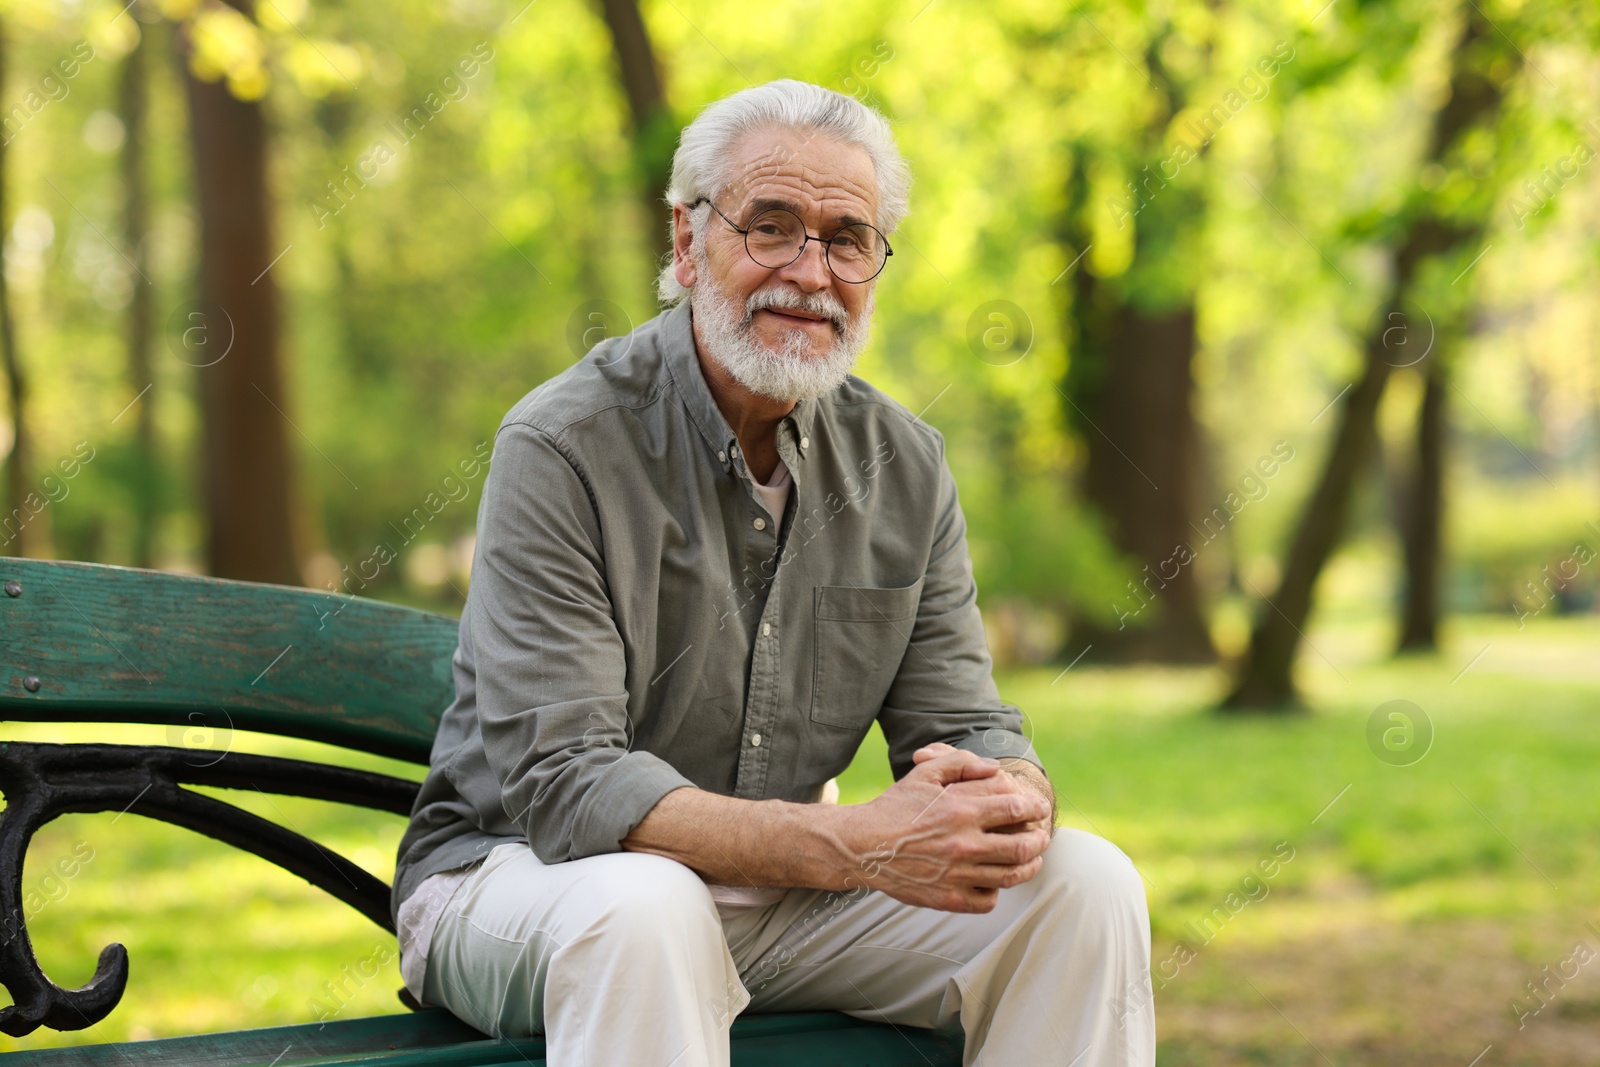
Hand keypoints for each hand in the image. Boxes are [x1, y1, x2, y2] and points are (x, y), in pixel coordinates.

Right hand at [833, 744, 1050, 912]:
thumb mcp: (924, 773)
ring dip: (1029, 867)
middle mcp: (963, 843)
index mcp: (960, 810)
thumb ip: (960, 763)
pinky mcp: (948, 898)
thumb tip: (994, 768)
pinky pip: (987, 900)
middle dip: (1039, 840)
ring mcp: (957, 874)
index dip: (1035, 808)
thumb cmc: (894, 806)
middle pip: (1022, 846)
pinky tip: (996, 881)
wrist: (863, 846)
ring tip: (1033, 860)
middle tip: (1042, 837)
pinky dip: (998, 892)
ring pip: (1010, 875)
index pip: (1015, 808)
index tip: (1040, 808)